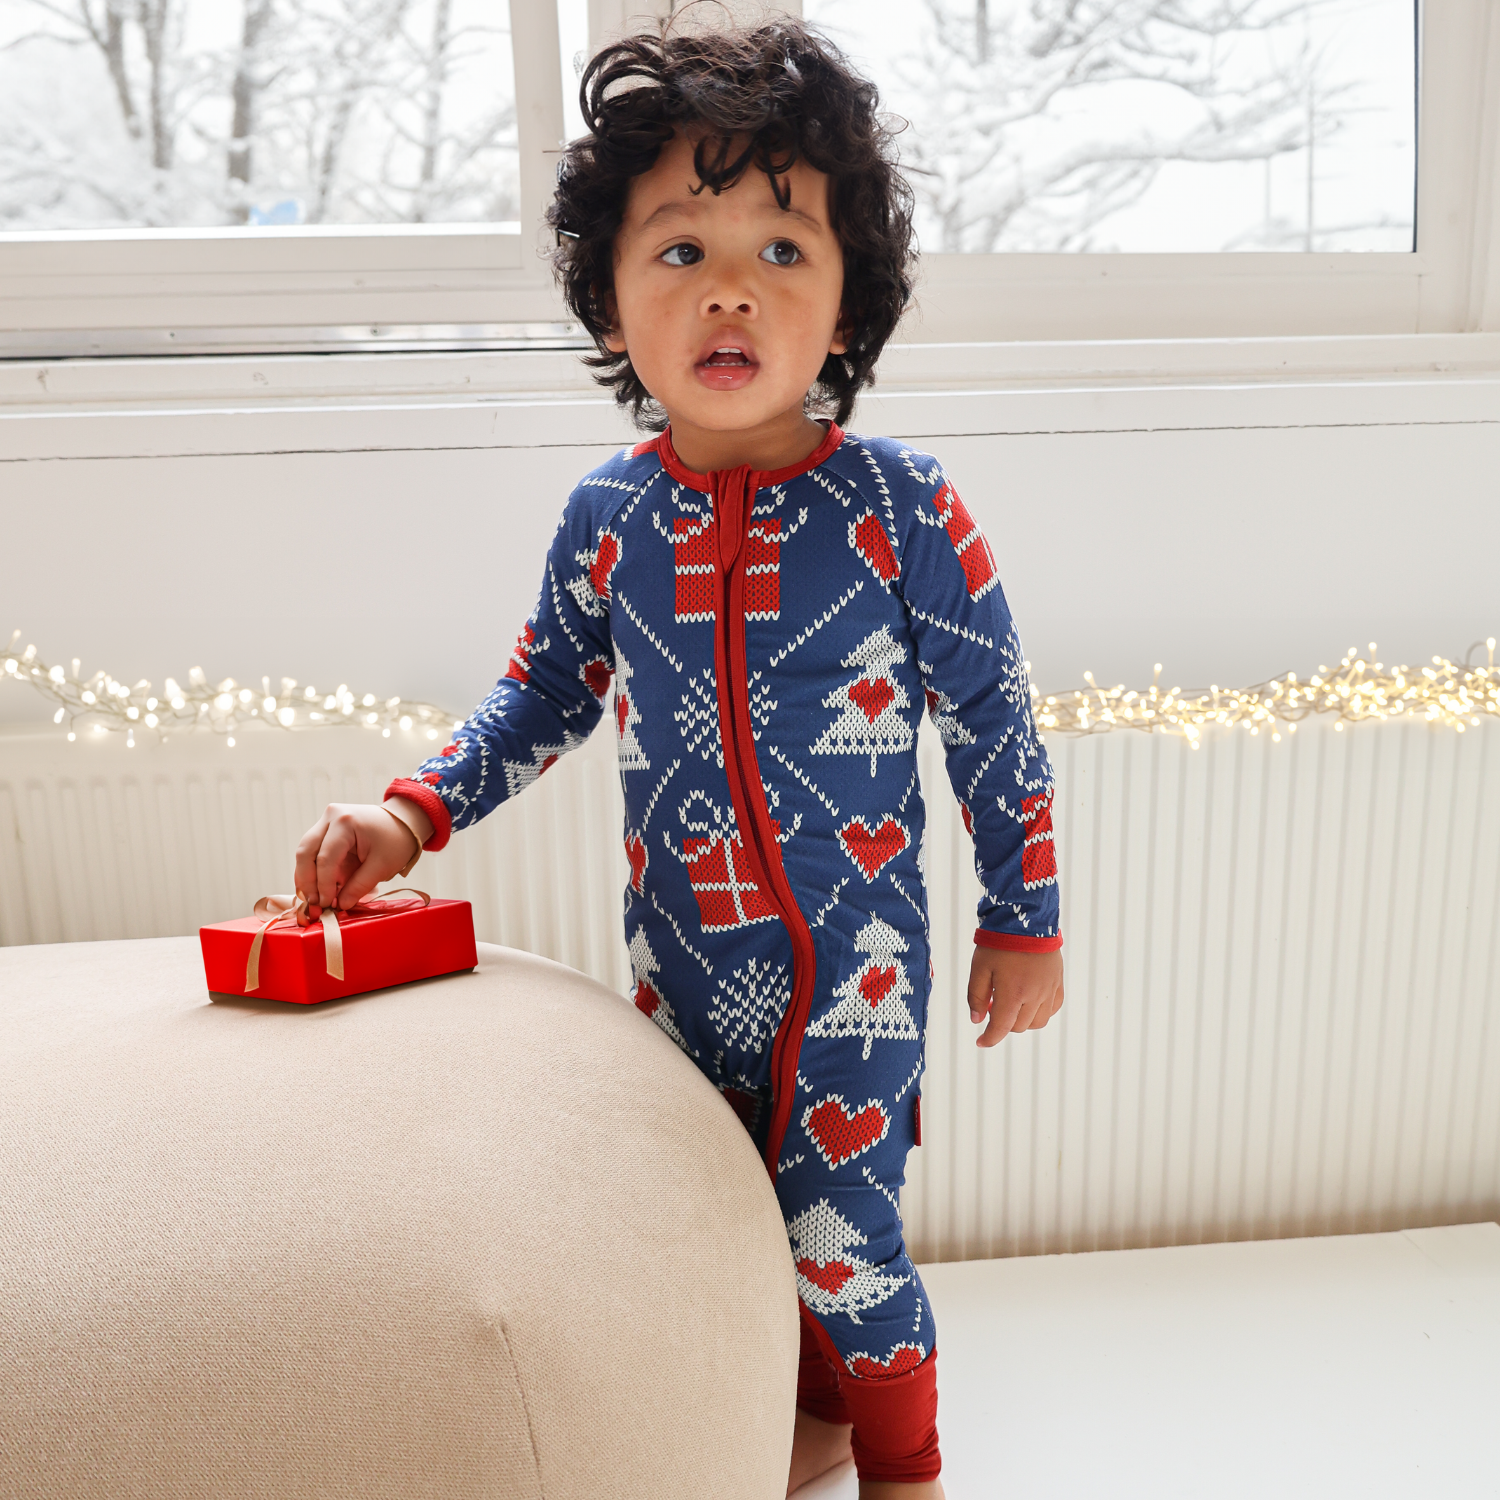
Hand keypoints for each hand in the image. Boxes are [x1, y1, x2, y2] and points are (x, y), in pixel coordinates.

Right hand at [292, 799, 427, 916]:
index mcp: (346, 822)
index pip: (325, 857)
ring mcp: (325, 822)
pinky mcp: (325, 830)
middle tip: (314, 903)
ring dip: (306, 878)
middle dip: (307, 881)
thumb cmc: (396, 840)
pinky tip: (316, 890)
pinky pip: (311, 852)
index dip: (324, 884)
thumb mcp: (383, 865)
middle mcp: (330, 817)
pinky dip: (312, 872)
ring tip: (313, 900)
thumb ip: (359, 886)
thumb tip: (340, 905)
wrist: (402, 822)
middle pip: (305, 852)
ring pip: (304, 852)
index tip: (326, 904)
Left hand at [966, 946, 1063, 1047]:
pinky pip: (1052, 1008)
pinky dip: (1040, 1012)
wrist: (1026, 919)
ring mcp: (1049, 990)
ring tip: (1010, 1005)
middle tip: (991, 1007)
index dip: (989, 1039)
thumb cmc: (999, 942)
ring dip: (1022, 1021)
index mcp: (1013, 993)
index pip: (1001, 1028)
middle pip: (1019, 1027)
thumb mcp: (979, 967)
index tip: (980, 1042)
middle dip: (1003, 1024)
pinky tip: (1029, 1002)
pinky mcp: (1058, 982)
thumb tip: (976, 1020)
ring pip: (1038, 1022)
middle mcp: (1034, 996)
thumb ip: (976, 996)